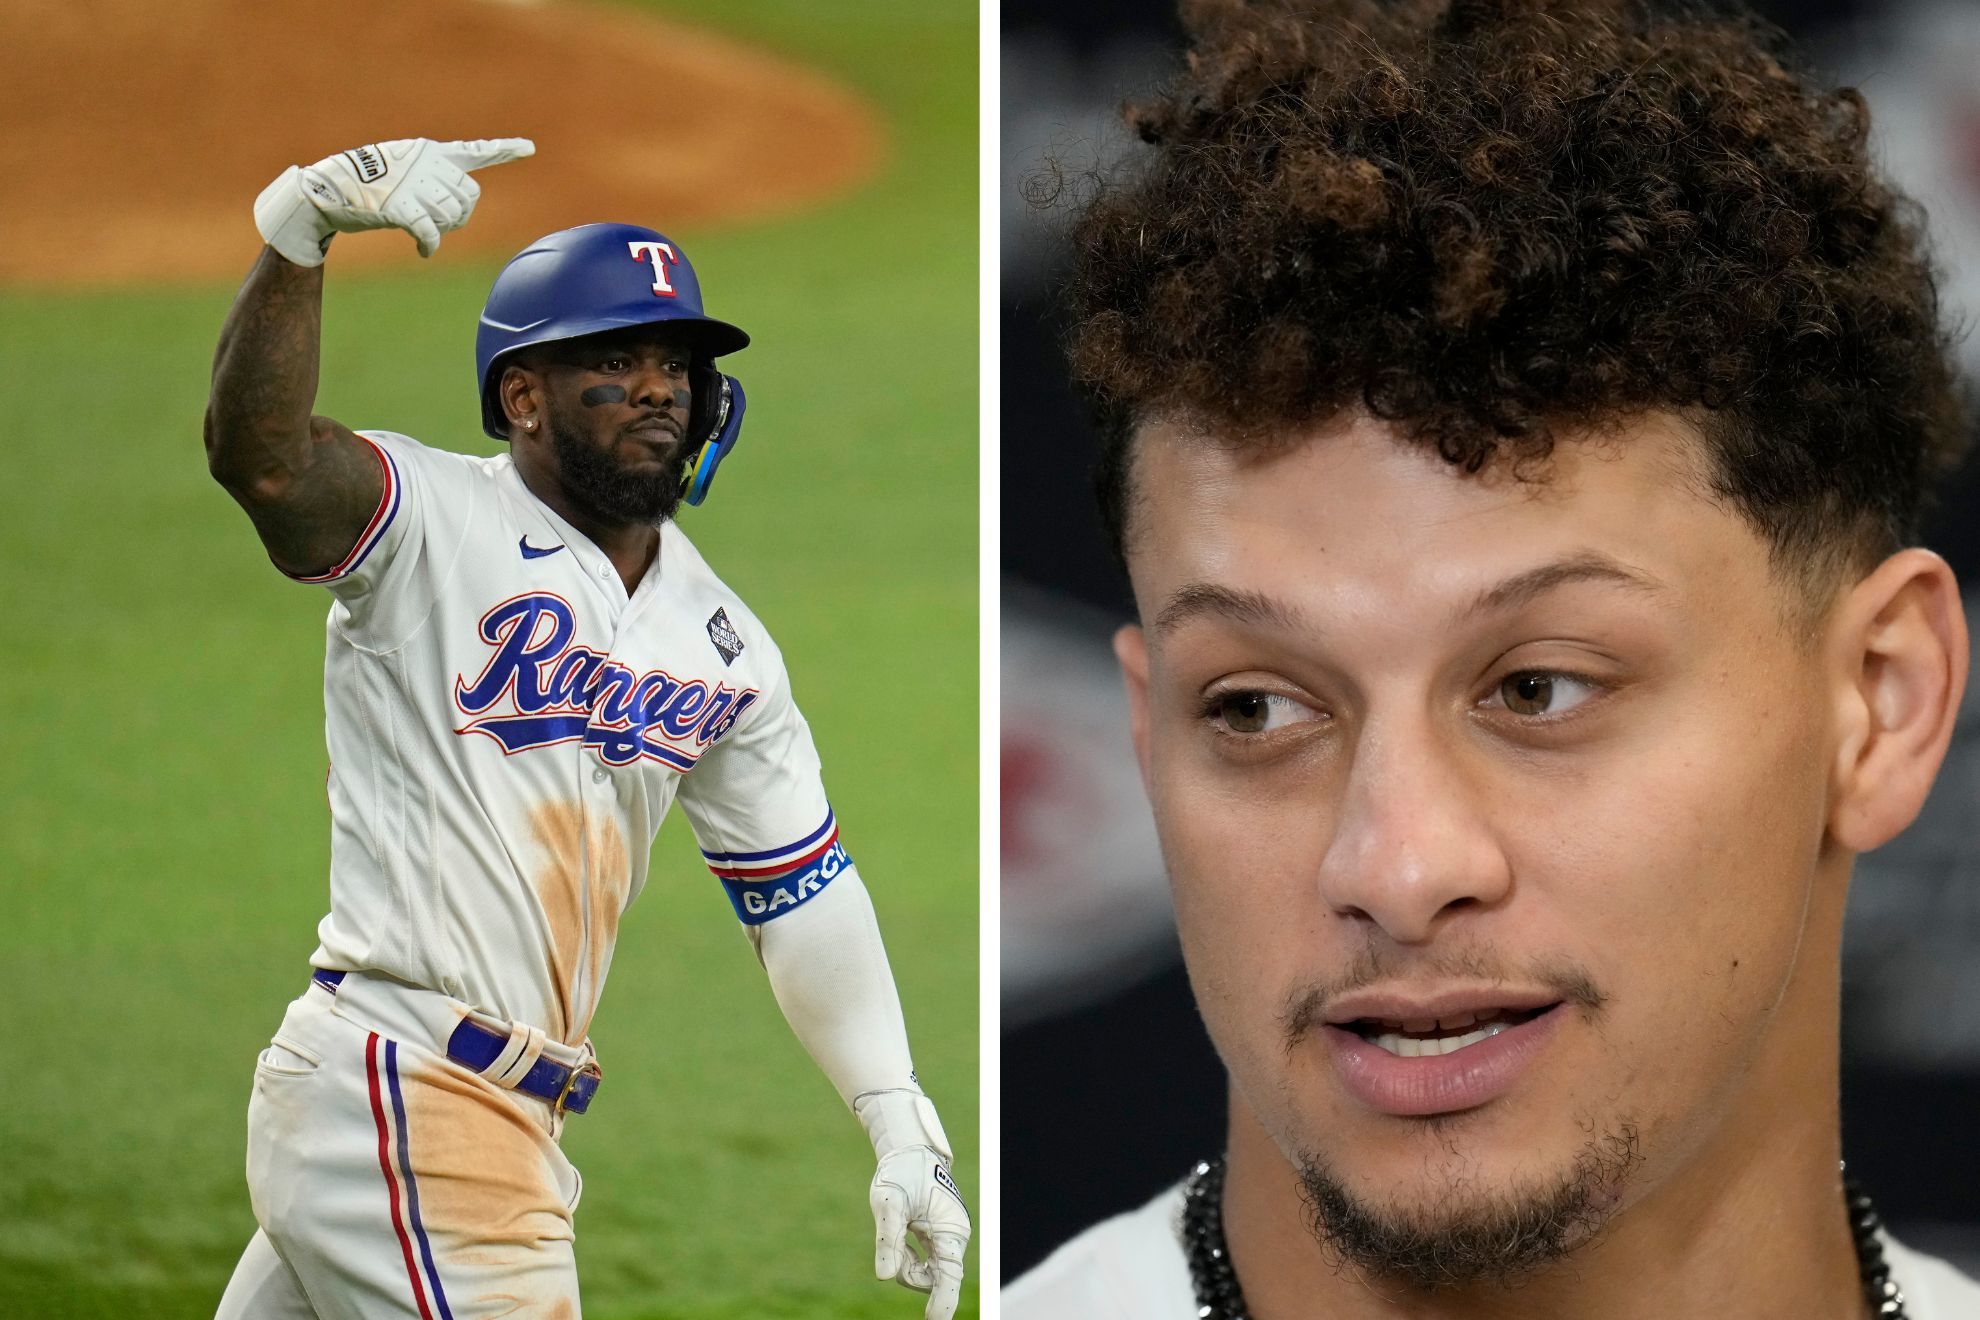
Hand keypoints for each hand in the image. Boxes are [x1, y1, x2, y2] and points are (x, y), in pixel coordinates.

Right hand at [253, 137, 533, 265]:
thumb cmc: (366, 184)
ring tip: (425, 233)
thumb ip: (432, 184)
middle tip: (440, 225)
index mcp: (431, 152)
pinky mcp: (399, 205)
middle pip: (470, 196)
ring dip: (444, 231)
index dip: (504, 150)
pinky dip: (430, 245)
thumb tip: (456, 214)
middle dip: (461, 216)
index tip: (530, 148)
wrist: (328, 187)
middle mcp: (427, 164)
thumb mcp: (403, 173)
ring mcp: (413, 184)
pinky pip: (430, 232)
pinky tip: (423, 251)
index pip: (475, 151)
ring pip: (454, 215)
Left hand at [858, 1090, 968, 1319]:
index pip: (949, 1273)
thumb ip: (888, 1239)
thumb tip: (884, 1276)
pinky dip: (909, 1258)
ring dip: (908, 1265)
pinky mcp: (937, 1238)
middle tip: (893, 1249)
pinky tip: (902, 1239)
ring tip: (897, 1233)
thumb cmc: (901, 1172)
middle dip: (910, 1274)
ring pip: (927, 1272)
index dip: (943, 1300)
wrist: (909, 1151)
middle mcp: (953, 1237)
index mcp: (950, 1229)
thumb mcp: (888, 1201)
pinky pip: (924, 1262)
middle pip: (933, 1277)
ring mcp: (946, 1238)